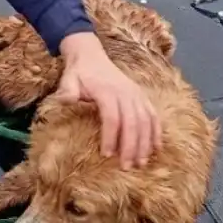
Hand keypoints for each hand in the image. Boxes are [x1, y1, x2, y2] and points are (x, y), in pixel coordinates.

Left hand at [53, 32, 162, 168]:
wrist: (91, 55)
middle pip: (132, 123)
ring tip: (141, 163)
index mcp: (107, 91)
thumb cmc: (79, 73)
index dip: (110, 137)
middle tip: (127, 167)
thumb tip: (66, 100)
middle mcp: (125, 93)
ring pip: (145, 121)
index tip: (106, 155)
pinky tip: (156, 148)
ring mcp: (136, 94)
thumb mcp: (68, 80)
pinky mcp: (142, 97)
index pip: (112, 117)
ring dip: (145, 143)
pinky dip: (156, 132)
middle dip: (130, 146)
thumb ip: (67, 91)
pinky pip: (153, 115)